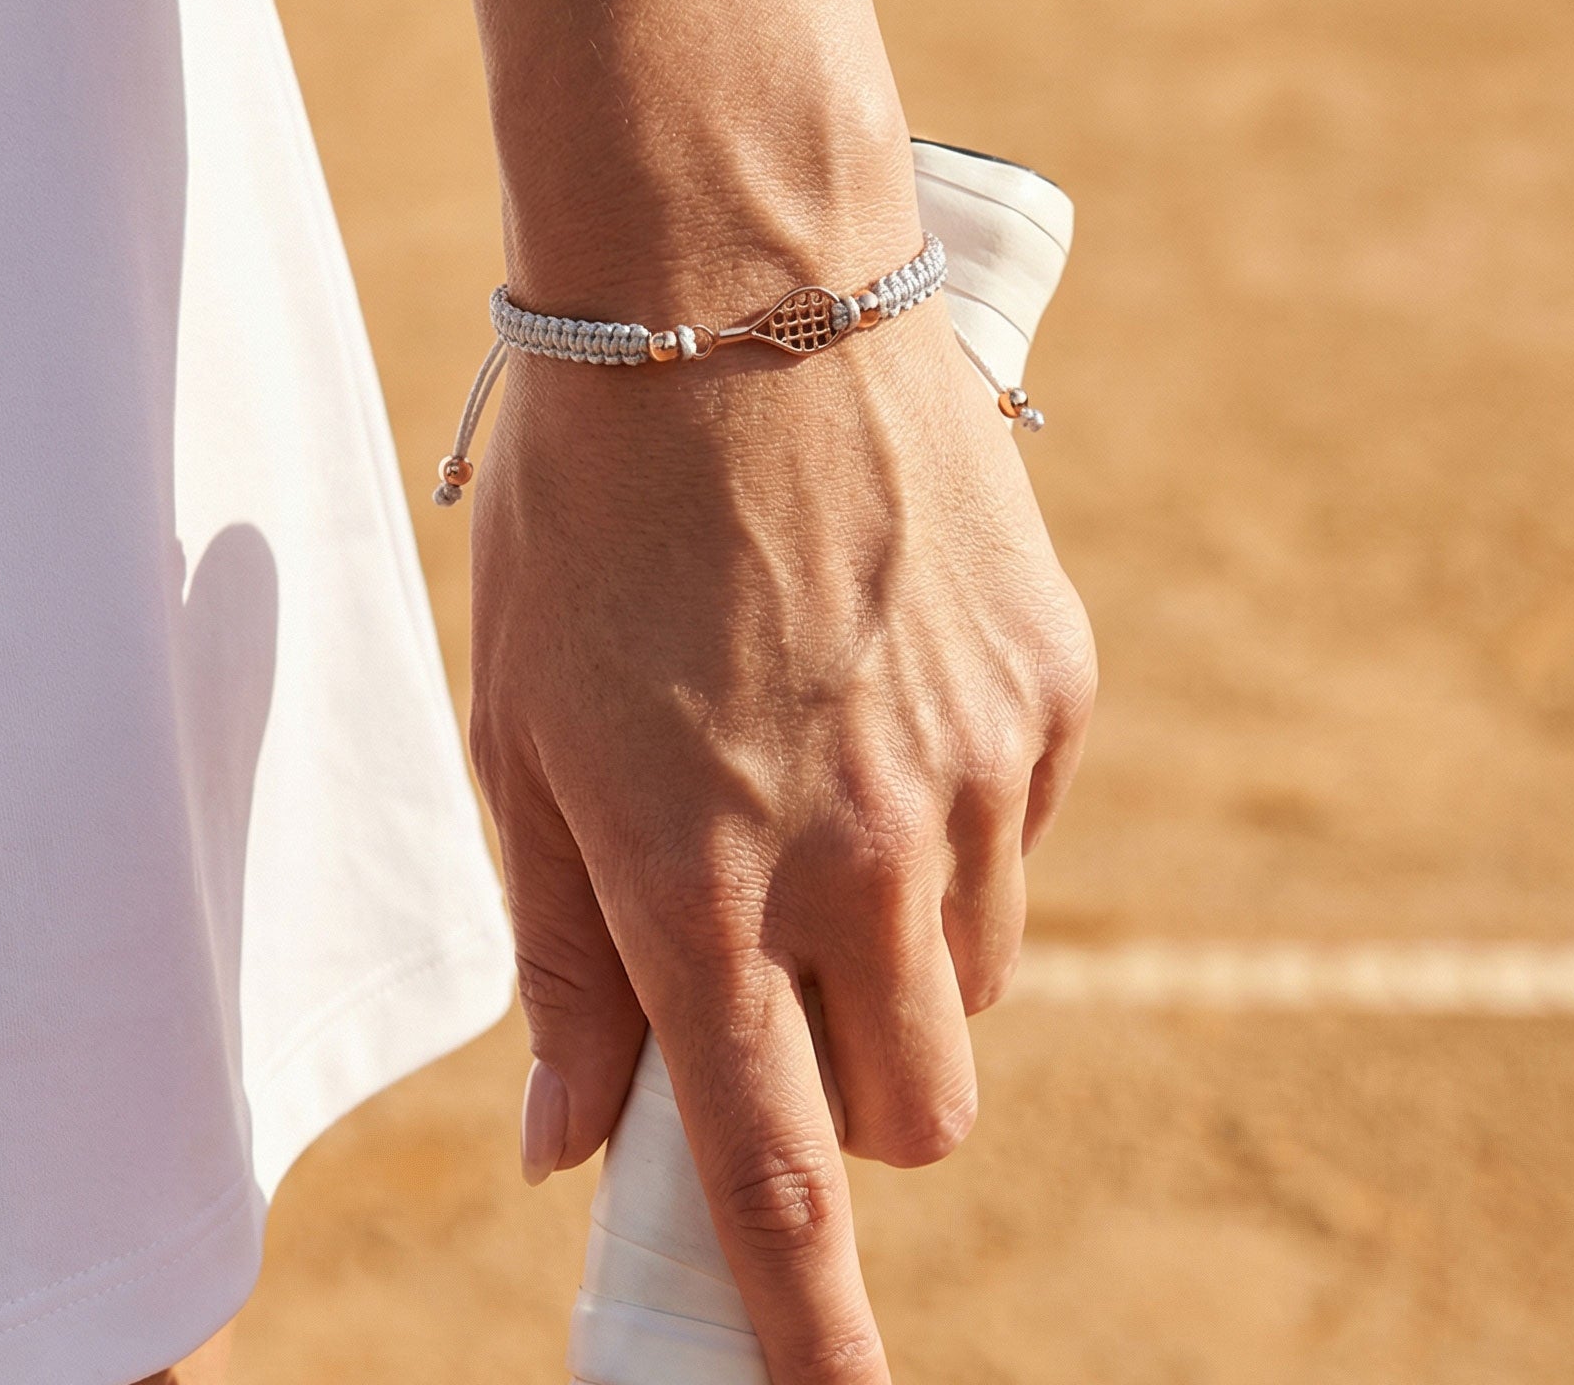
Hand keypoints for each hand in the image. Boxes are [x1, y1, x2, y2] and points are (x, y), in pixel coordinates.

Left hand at [467, 288, 1094, 1383]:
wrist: (733, 291)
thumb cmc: (587, 512)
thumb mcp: (524, 733)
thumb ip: (561, 955)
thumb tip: (569, 1144)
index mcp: (701, 877)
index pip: (772, 1172)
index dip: (805, 1325)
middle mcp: (862, 849)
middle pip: (916, 1100)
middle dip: (851, 1088)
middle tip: (781, 979)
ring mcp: (978, 766)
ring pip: (978, 970)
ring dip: (906, 944)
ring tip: (820, 785)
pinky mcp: (1049, 682)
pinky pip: (1026, 829)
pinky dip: (959, 817)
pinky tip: (884, 689)